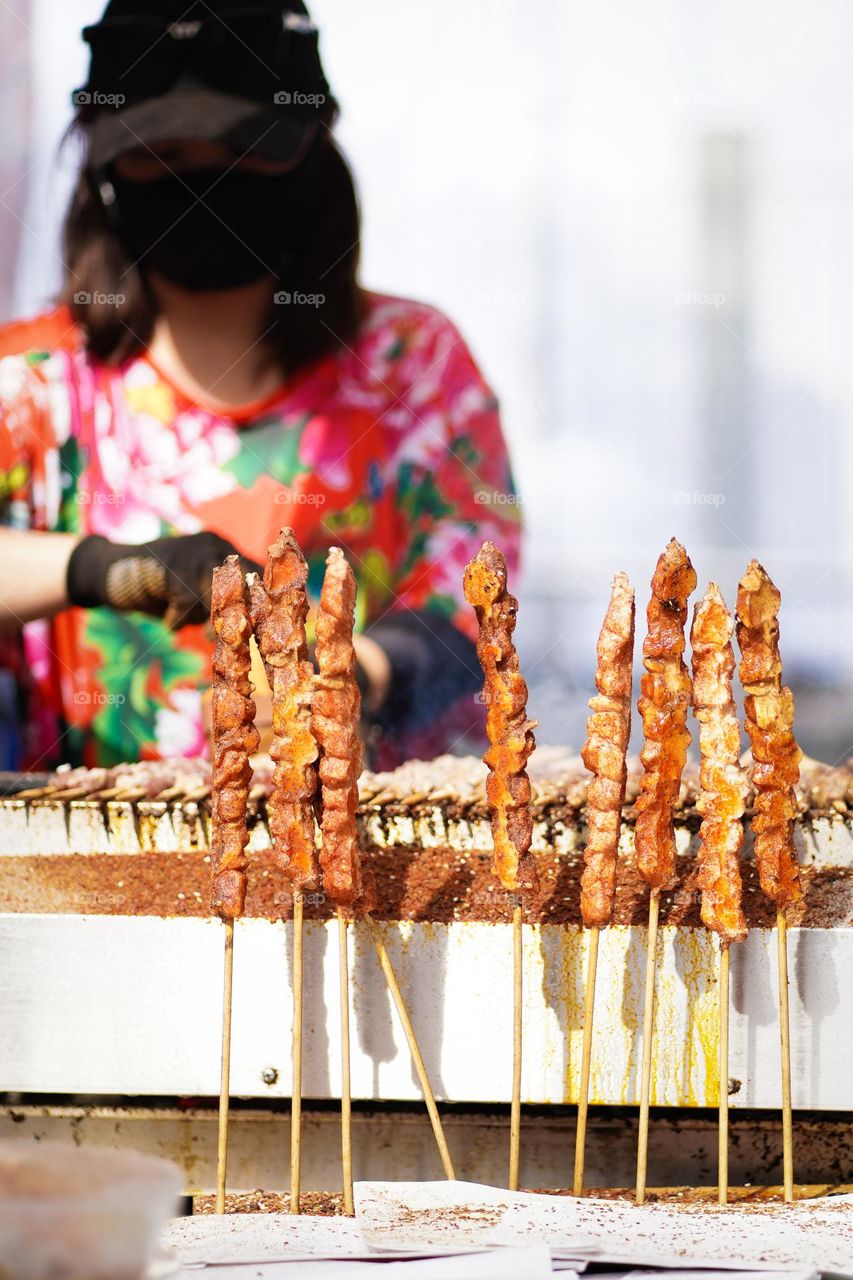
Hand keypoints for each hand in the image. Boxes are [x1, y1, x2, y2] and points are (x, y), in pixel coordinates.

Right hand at [67, 532, 261, 627]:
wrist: (110, 570)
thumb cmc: (158, 588)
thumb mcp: (197, 592)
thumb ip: (223, 604)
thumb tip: (254, 630)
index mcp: (226, 549)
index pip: (260, 573)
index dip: (267, 601)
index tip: (271, 628)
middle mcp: (215, 545)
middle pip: (243, 587)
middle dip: (241, 615)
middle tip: (233, 637)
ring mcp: (194, 551)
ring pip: (216, 598)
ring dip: (205, 619)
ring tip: (195, 627)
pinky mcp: (172, 563)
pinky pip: (186, 604)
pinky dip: (177, 620)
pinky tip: (168, 621)